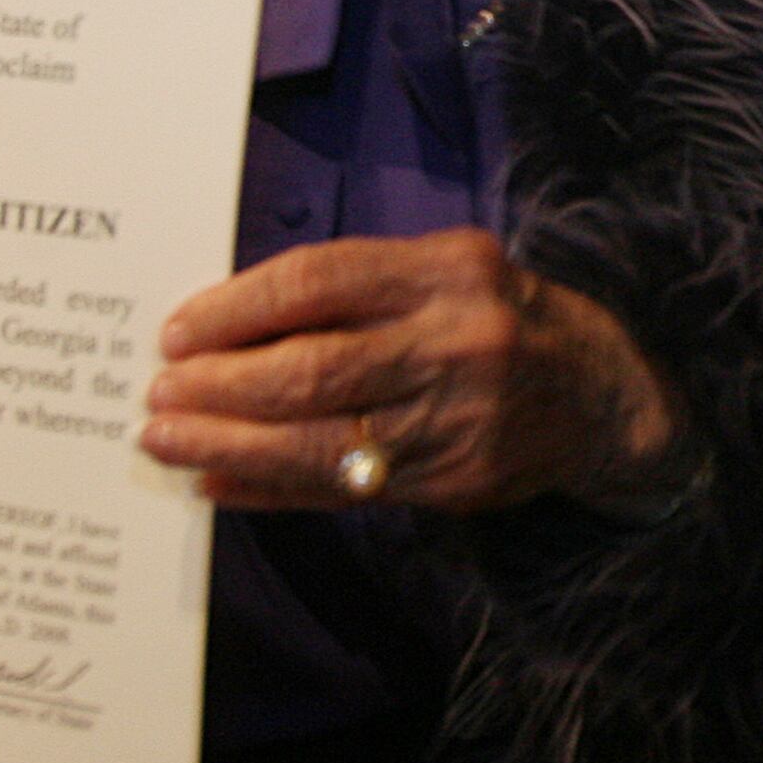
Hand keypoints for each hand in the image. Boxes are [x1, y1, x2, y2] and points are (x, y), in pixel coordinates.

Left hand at [141, 230, 680, 513]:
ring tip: (168, 444)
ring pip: (322, 441)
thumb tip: (227, 324)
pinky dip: (272, 489)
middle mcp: (457, 342)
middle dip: (222, 386)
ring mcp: (458, 418)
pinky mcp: (455, 481)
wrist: (603, 396)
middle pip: (315, 368)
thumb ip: (354, 291)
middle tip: (159, 397)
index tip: (177, 334)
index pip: (321, 282)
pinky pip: (343, 491)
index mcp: (447, 271)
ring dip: (231, 447)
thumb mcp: (442, 272)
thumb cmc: (495, 318)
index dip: (238, 309)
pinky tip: (219, 485)